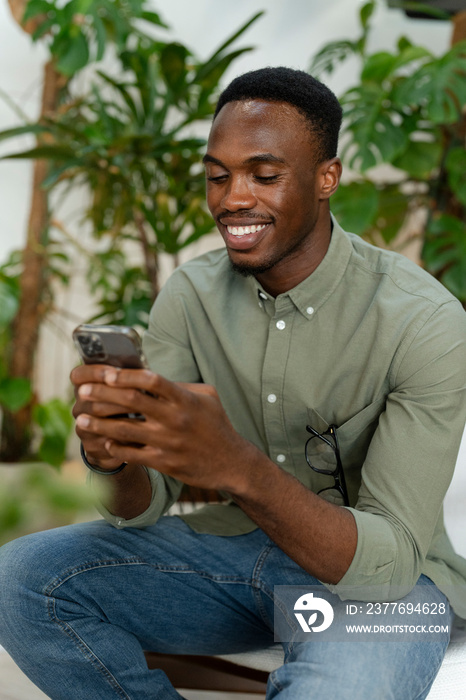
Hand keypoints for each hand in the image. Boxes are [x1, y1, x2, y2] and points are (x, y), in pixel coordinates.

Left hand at [74, 368, 257, 492]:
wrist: (231, 463)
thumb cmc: (217, 424)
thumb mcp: (206, 397)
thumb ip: (179, 386)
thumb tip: (150, 378)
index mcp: (184, 398)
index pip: (150, 380)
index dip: (125, 375)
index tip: (105, 373)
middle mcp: (174, 418)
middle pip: (131, 400)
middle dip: (102, 393)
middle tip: (82, 391)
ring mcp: (168, 442)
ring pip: (124, 429)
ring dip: (98, 422)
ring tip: (81, 418)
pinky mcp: (163, 462)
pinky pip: (131, 454)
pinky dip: (114, 447)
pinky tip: (103, 441)